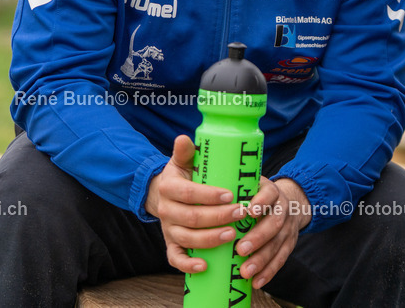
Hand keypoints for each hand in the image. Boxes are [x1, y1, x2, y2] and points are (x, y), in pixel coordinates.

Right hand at [145, 135, 245, 272]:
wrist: (163, 194)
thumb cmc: (182, 176)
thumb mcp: (182, 162)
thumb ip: (185, 151)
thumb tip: (184, 138)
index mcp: (169, 188)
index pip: (188, 193)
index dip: (209, 196)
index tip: (231, 195)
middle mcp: (166, 210)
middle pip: (191, 218)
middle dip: (218, 217)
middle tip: (240, 213)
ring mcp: (168, 229)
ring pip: (187, 239)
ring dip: (211, 239)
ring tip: (232, 235)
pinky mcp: (171, 244)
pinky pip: (175, 259)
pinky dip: (188, 265)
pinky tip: (205, 266)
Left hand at [235, 177, 310, 289]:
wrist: (290, 202)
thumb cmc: (258, 196)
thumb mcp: (251, 186)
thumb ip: (233, 191)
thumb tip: (202, 198)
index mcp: (271, 191)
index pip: (269, 194)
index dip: (261, 202)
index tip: (248, 211)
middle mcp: (283, 209)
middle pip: (274, 223)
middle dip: (258, 237)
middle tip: (240, 249)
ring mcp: (288, 228)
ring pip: (277, 244)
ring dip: (261, 259)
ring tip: (245, 271)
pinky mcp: (289, 244)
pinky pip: (281, 259)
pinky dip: (268, 272)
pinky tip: (256, 282)